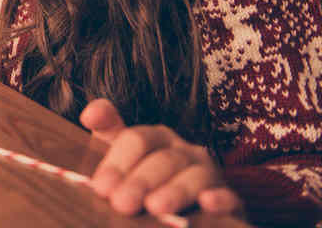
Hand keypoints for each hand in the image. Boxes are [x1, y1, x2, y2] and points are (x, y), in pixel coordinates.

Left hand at [81, 99, 241, 217]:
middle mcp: (185, 151)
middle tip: (121, 203)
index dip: (117, 163)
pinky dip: (221, 199)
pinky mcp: (231, 200)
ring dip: (175, 191)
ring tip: (155, 208)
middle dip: (140, 181)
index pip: (137, 139)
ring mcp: (209, 173)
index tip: (100, 187)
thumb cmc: (146, 180)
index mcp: (157, 138)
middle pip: (162, 160)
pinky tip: (208, 204)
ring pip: (194, 175)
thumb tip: (90, 113)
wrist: (189, 206)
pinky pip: (229, 196)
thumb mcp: (123, 154)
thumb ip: (108, 130)